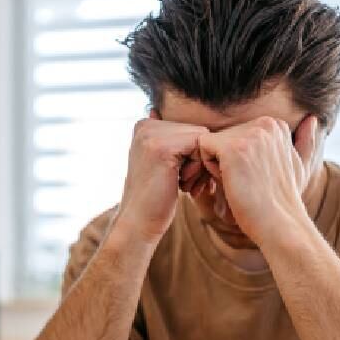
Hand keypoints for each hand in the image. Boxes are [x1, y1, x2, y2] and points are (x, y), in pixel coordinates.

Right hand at [114, 115, 208, 242]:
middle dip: (198, 160)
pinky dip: (198, 169)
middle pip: (197, 131)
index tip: (183, 177)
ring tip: (183, 185)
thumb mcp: (161, 162)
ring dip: (199, 166)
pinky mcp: (162, 148)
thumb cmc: (155, 197)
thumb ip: (171, 139)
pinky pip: (199, 147)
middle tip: (185, 183)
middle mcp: (146, 125)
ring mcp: (153, 135)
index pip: (189, 128)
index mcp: (145, 125)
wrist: (138, 223)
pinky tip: (183, 185)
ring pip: (200, 139)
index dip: (193, 155)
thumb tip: (174, 117)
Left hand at [195, 115, 320, 246]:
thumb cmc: (284, 201)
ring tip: (241, 182)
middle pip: (222, 137)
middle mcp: (264, 123)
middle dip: (226, 161)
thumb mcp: (300, 166)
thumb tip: (312, 118)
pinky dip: (209, 169)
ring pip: (211, 143)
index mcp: (276, 124)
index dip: (239, 159)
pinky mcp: (232, 147)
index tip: (255, 176)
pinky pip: (202, 148)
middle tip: (247, 182)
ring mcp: (249, 134)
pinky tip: (230, 182)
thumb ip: (305, 141)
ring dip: (218, 166)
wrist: (280, 224)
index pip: (236, 133)